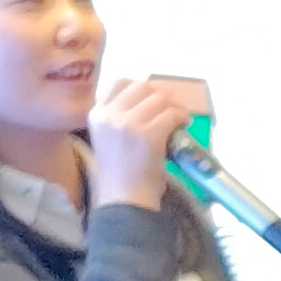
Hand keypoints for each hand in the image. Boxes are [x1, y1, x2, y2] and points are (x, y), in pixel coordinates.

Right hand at [85, 77, 189, 210]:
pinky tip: (184, 125)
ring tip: (180, 118)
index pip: (120, 82)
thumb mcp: (109, 137)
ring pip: (159, 98)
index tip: (153, 100)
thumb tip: (148, 102)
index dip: (142, 87)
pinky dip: (182, 116)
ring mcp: (129, 123)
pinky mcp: (149, 134)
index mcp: (97, 113)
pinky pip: (171, 114)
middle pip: (142, 86)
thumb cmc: (120, 173)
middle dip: (162, 95)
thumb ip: (120, 118)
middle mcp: (110, 114)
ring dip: (175, 106)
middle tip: (172, 108)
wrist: (124, 199)